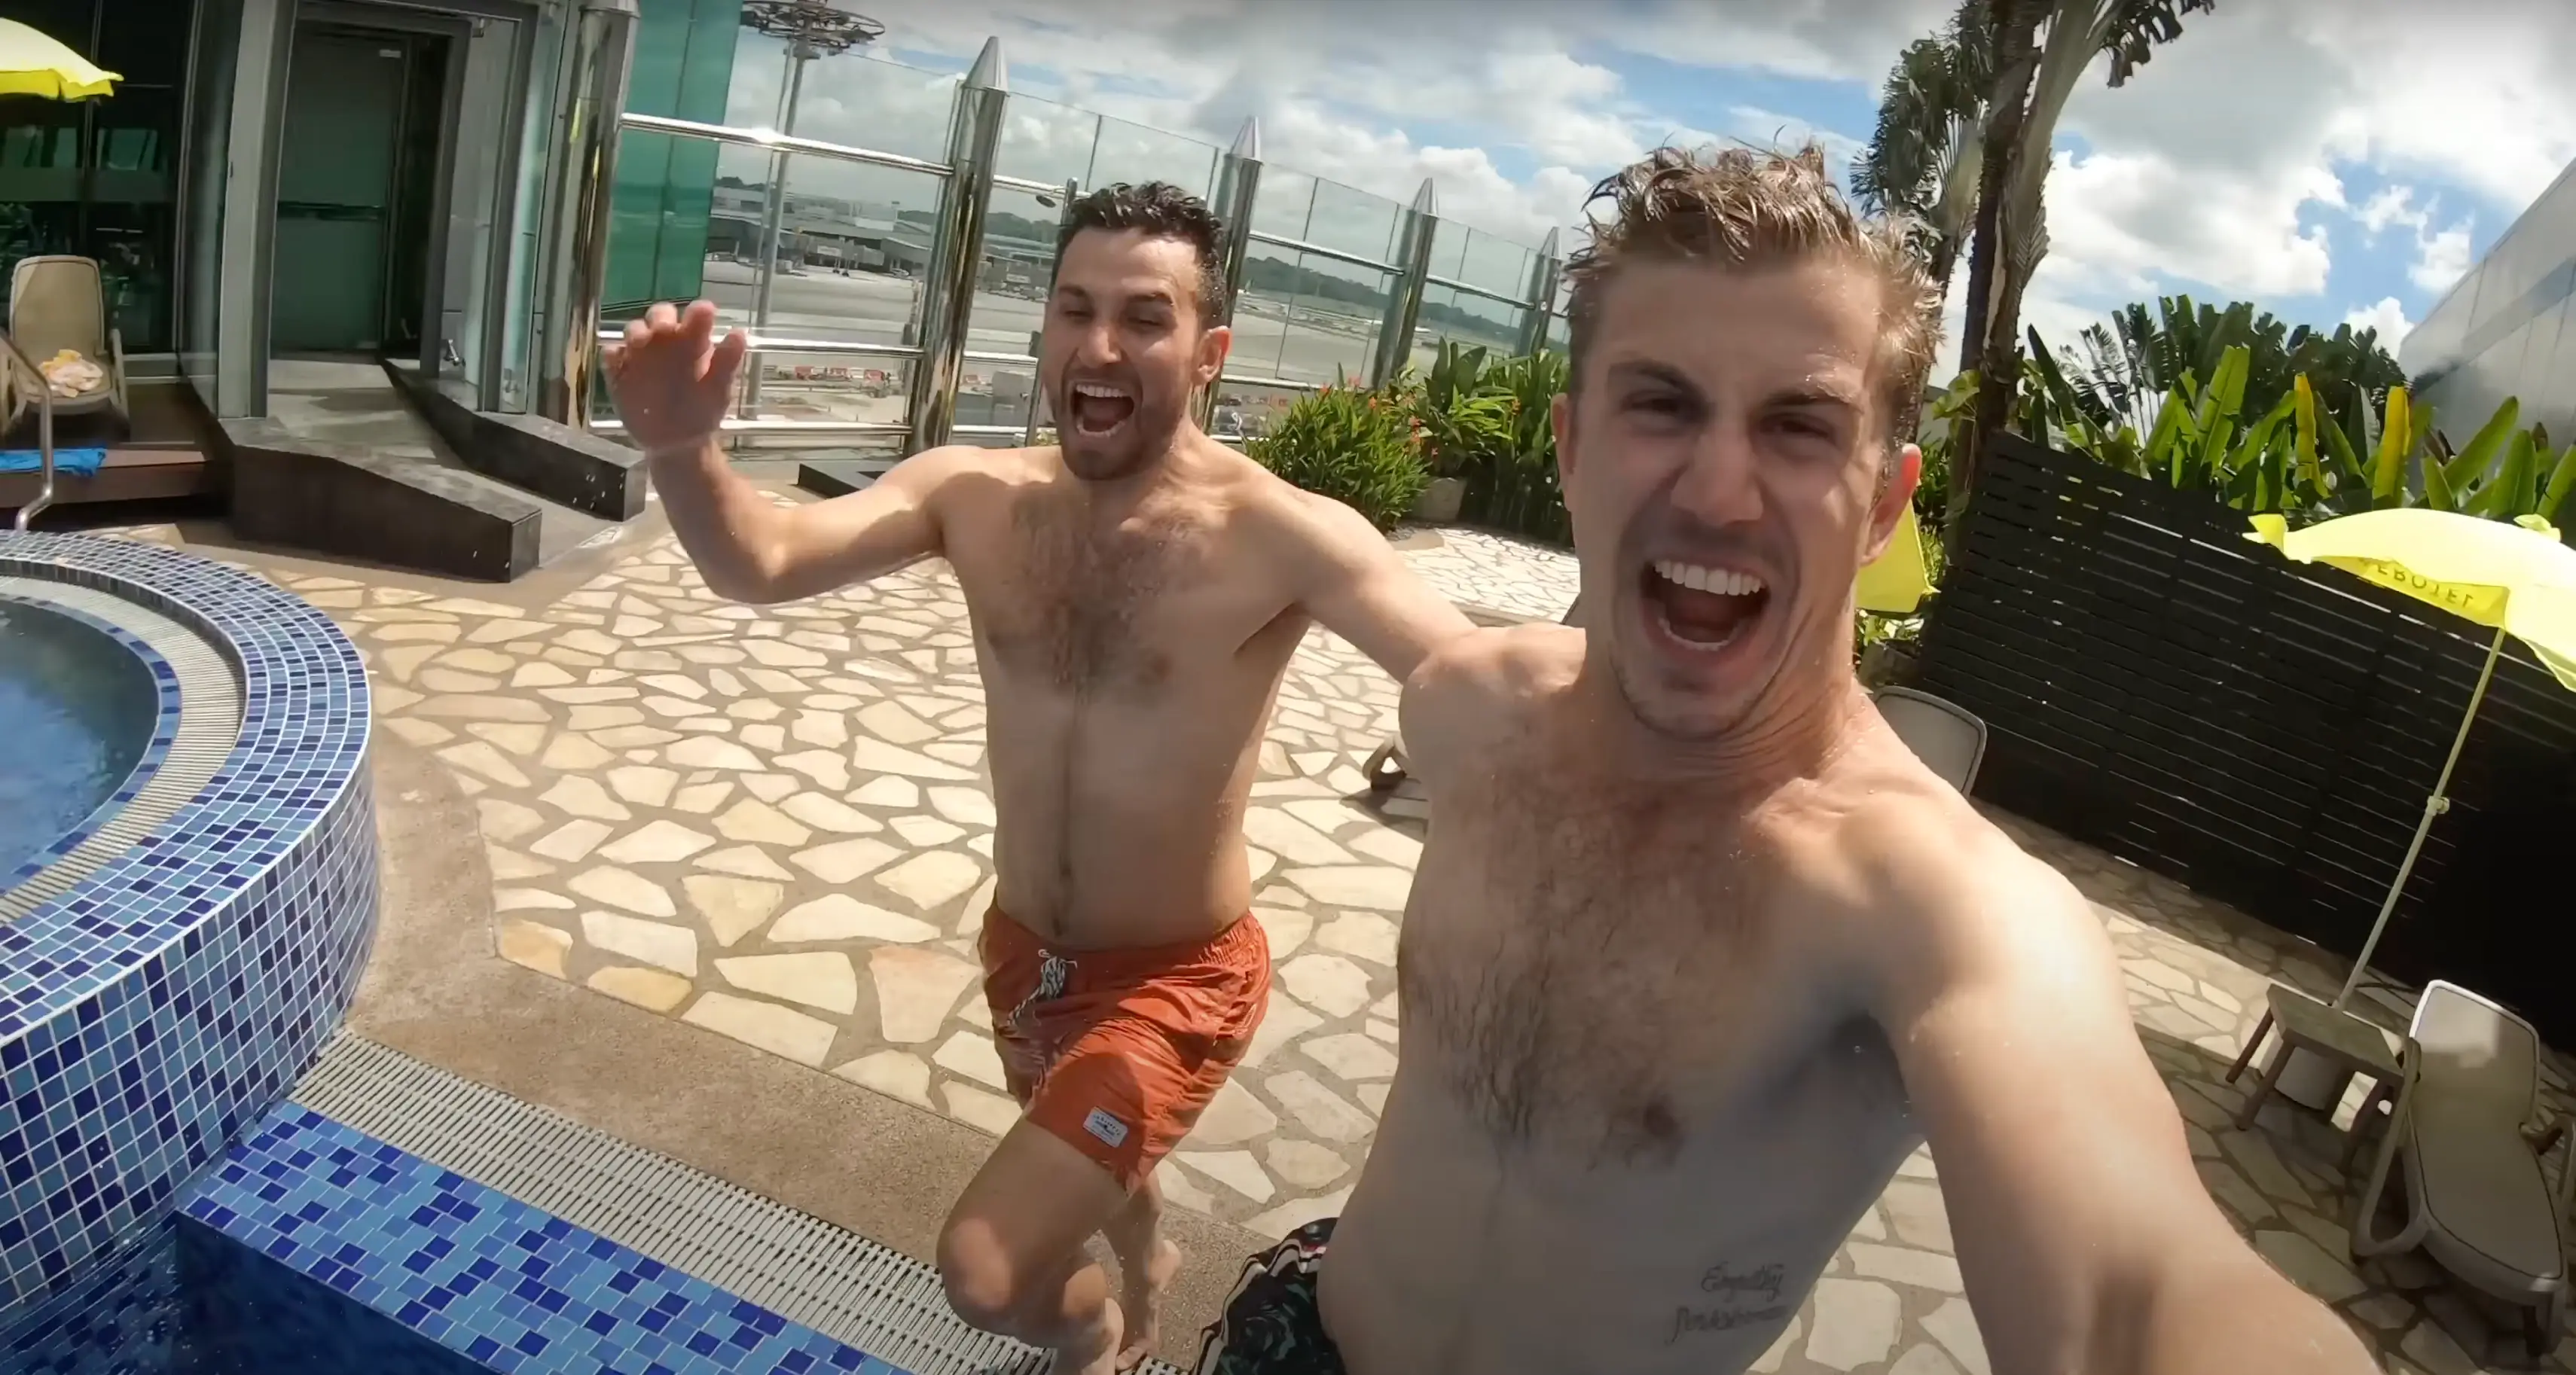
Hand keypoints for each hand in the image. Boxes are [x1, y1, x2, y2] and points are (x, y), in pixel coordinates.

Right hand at [604, 301, 747, 455]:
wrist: (678, 443)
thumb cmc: (702, 411)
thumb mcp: (718, 389)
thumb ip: (727, 361)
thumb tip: (739, 333)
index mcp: (693, 342)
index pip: (694, 316)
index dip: (697, 312)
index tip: (702, 313)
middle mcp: (665, 342)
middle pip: (659, 315)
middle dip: (659, 317)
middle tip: (663, 330)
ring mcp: (640, 355)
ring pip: (633, 330)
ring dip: (635, 332)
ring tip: (639, 344)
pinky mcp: (619, 372)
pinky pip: (611, 356)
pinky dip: (612, 356)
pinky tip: (618, 364)